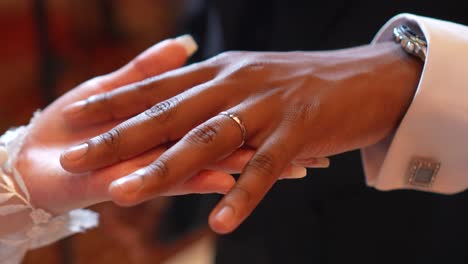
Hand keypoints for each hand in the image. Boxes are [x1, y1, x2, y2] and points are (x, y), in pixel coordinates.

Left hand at [60, 42, 421, 232]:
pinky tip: (219, 222)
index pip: (159, 85)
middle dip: (119, 137)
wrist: (366, 78)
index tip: (77, 114)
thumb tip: (183, 98)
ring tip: (125, 191)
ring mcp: (267, 108)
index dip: (115, 99)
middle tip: (75, 157)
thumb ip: (217, 87)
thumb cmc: (304, 81)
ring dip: (165, 168)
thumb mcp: (253, 75)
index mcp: (222, 71)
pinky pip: (265, 169)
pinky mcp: (298, 133)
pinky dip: (242, 195)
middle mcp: (236, 84)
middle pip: (170, 113)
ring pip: (208, 140)